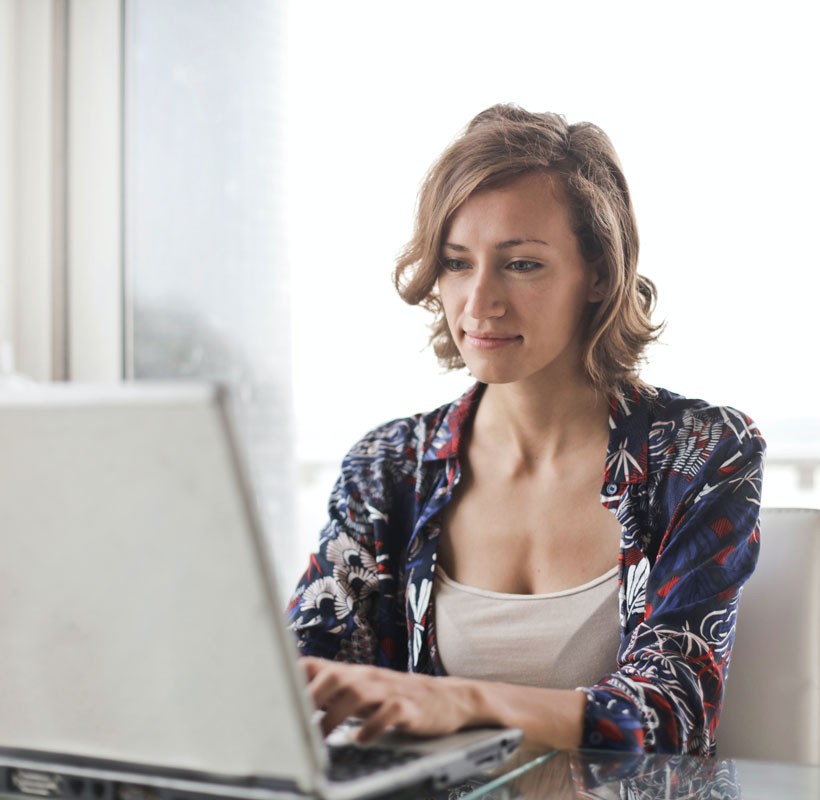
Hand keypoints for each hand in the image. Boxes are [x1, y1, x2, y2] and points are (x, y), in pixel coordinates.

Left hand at [303, 657, 480, 742]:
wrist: (446, 698)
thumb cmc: (395, 697)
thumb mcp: (362, 691)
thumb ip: (331, 692)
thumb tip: (291, 699)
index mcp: (353, 674)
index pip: (317, 665)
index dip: (293, 677)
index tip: (271, 693)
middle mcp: (368, 677)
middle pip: (334, 676)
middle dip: (311, 698)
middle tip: (295, 723)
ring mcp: (390, 691)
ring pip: (357, 693)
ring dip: (335, 715)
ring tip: (321, 738)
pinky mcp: (410, 708)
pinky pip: (390, 712)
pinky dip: (373, 726)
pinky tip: (361, 739)